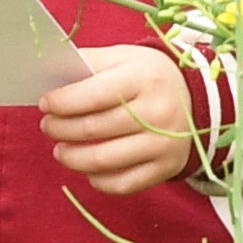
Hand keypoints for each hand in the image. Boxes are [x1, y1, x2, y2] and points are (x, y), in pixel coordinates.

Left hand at [41, 44, 197, 195]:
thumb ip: (90, 63)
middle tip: (47, 126)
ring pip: (104, 160)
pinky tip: (88, 170)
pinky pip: (123, 184)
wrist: (198, 101)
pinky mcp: (166, 168)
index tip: (45, 104)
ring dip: (72, 158)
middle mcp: (157, 113)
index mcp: (144, 78)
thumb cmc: (150, 77)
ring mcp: (163, 144)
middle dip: (61, 129)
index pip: (93, 94)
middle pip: (94, 129)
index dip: (62, 102)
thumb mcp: (125, 57)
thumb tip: (51, 76)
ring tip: (60, 151)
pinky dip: (99, 180)